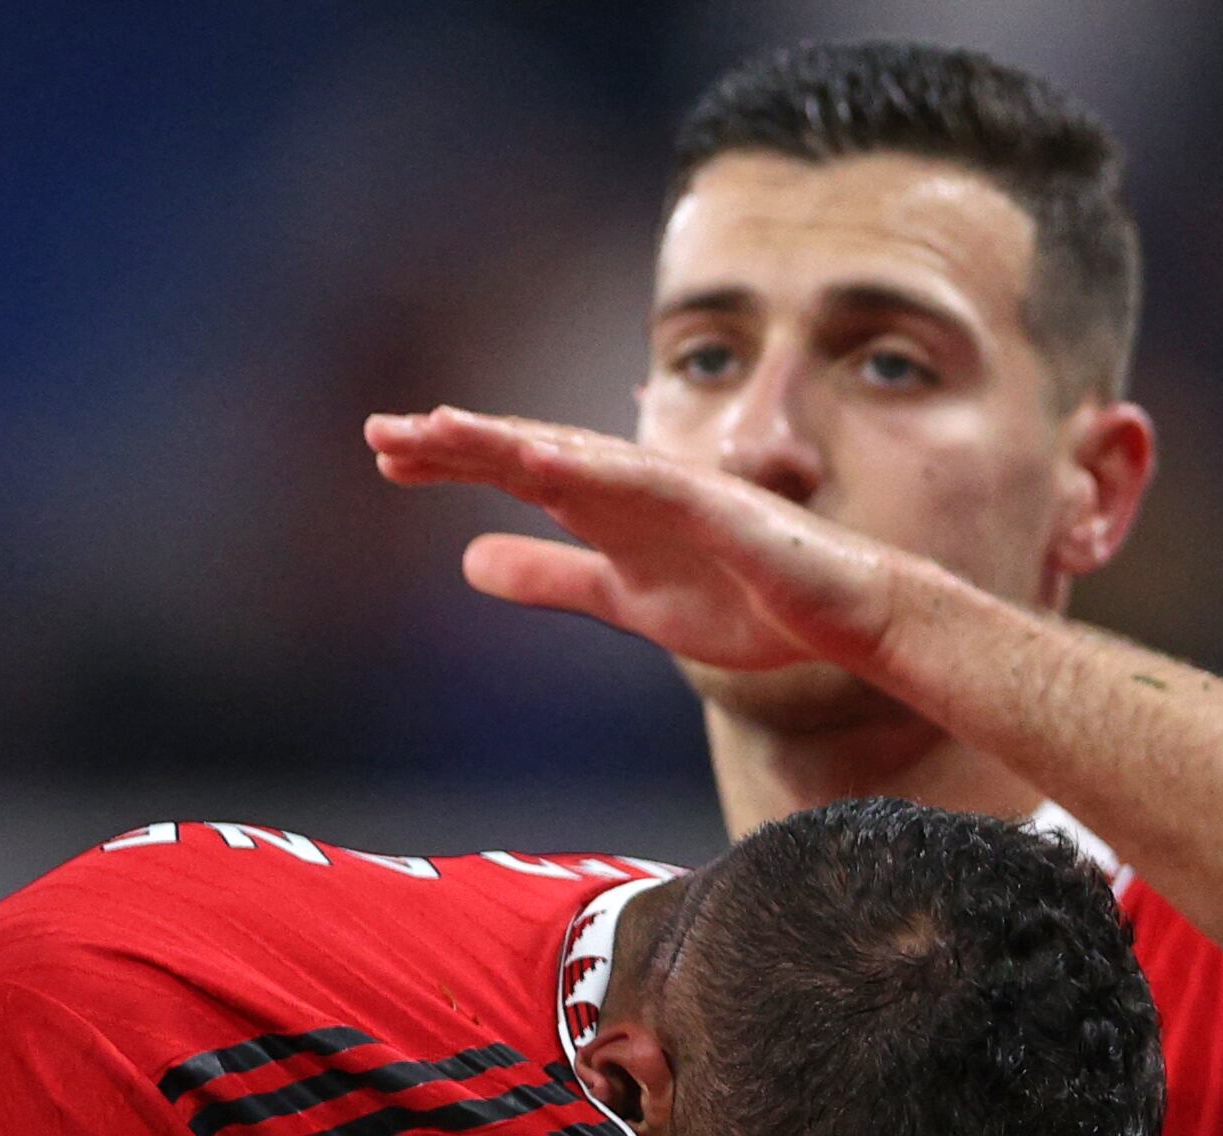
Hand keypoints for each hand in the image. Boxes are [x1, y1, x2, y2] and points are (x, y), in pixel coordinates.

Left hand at [366, 406, 920, 681]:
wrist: (842, 619)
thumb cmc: (745, 603)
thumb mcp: (625, 599)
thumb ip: (554, 576)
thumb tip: (470, 562)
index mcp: (610, 506)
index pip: (518, 474)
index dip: (453, 462)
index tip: (386, 458)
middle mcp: (634, 484)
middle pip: (533, 451)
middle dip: (459, 441)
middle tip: (380, 433)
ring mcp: (674, 489)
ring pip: (578, 454)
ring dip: (511, 439)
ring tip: (440, 429)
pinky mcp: (715, 507)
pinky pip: (645, 482)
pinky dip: (592, 466)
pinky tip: (537, 458)